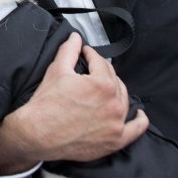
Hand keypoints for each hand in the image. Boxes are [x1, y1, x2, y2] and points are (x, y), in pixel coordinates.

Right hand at [0, 34, 148, 172]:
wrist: (38, 134)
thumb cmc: (46, 104)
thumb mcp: (56, 70)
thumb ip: (70, 50)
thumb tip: (76, 37)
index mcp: (102, 85)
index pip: (101, 62)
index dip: (90, 54)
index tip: (85, 53)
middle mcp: (114, 104)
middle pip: (114, 80)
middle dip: (102, 72)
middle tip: (90, 70)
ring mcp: (116, 124)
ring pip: (124, 100)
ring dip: (116, 91)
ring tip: (104, 88)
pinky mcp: (115, 140)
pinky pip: (136, 129)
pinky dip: (140, 120)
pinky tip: (138, 114)